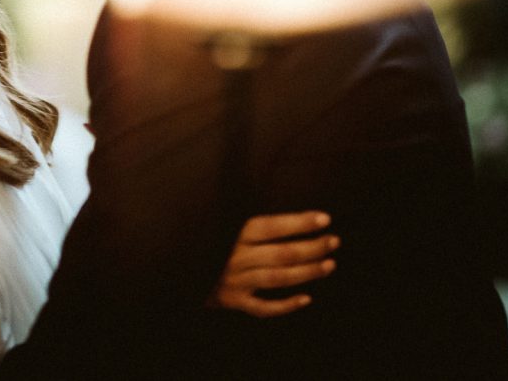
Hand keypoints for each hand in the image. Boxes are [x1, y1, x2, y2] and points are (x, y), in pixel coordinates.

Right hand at [208, 211, 338, 317]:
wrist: (173, 270)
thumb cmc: (204, 240)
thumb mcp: (218, 221)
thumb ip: (243, 214)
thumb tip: (275, 198)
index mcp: (231, 234)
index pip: (271, 226)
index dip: (299, 222)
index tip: (324, 218)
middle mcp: (233, 257)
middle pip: (280, 254)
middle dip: (311, 247)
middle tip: (334, 241)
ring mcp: (233, 281)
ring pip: (277, 279)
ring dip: (306, 272)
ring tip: (330, 265)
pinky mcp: (232, 301)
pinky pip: (263, 308)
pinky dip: (286, 305)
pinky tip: (306, 299)